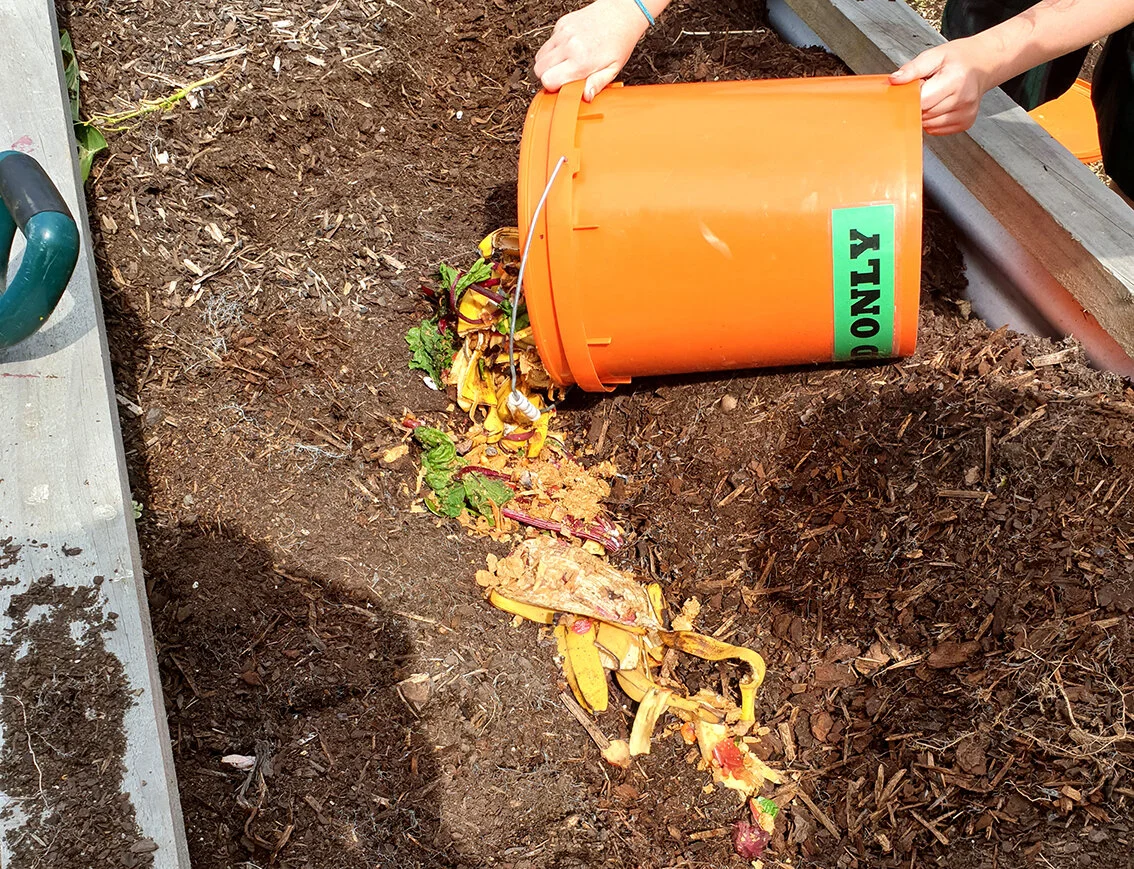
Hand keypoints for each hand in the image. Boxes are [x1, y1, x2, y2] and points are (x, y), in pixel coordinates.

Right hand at [534, 0, 649, 100]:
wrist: (621, 13)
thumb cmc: (619, 40)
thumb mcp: (613, 69)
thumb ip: (597, 84)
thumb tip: (586, 97)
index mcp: (581, 60)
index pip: (548, 80)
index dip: (553, 87)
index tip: (562, 88)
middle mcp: (569, 45)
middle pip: (539, 70)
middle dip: (548, 77)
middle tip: (563, 78)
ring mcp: (563, 32)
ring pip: (540, 56)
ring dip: (548, 65)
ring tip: (565, 65)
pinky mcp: (561, 24)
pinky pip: (547, 43)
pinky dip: (554, 50)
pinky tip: (568, 51)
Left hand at [890, 35, 999, 134]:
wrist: (982, 64)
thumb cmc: (958, 59)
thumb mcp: (934, 55)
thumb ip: (913, 69)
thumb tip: (895, 80)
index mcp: (956, 80)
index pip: (922, 101)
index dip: (912, 96)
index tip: (913, 87)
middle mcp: (963, 99)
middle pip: (924, 114)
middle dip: (918, 104)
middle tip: (926, 88)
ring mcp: (966, 114)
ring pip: (928, 125)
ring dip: (924, 113)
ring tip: (935, 95)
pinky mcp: (965, 123)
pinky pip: (936, 129)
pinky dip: (932, 120)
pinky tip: (940, 105)